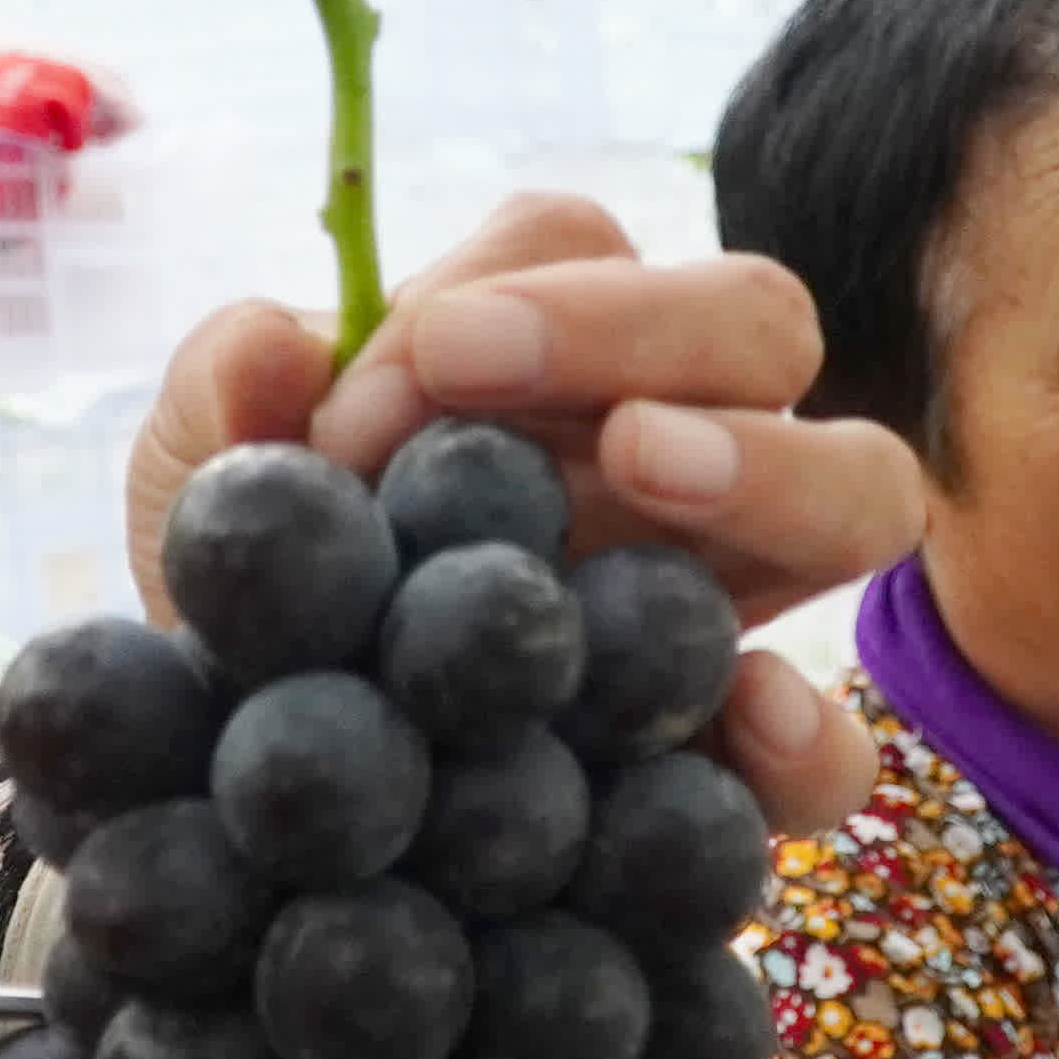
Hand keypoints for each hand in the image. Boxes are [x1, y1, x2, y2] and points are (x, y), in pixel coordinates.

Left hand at [121, 195, 928, 834]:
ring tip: (641, 465)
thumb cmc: (246, 612)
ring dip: (766, 458)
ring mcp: (723, 605)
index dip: (487, 294)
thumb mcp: (197, 503)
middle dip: (639, 321)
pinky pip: (833, 752)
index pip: (577, 248)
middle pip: (756, 318)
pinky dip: (810, 735)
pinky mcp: (726, 773)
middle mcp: (671, 450)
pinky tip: (747, 720)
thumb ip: (217, 411)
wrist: (243, 810)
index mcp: (550, 360)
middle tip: (477, 369)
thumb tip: (277, 349)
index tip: (356, 406)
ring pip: (861, 484)